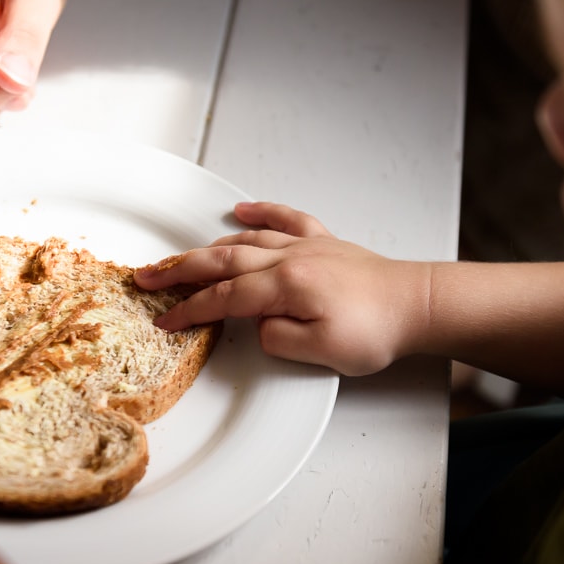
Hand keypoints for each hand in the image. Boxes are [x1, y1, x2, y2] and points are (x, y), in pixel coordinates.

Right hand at [134, 201, 432, 375]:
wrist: (417, 304)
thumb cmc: (376, 330)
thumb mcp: (321, 352)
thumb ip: (279, 339)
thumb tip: (257, 326)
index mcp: (285, 286)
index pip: (223, 298)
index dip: (188, 310)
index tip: (163, 321)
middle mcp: (290, 258)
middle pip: (221, 261)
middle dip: (179, 270)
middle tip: (146, 278)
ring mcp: (306, 246)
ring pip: (245, 241)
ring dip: (208, 248)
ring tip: (181, 259)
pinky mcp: (323, 243)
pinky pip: (284, 219)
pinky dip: (260, 213)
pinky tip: (241, 212)